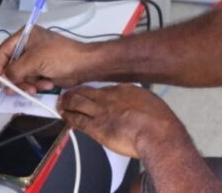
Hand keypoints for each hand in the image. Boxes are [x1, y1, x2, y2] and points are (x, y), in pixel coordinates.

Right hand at [0, 26, 92, 93]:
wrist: (84, 65)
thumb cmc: (61, 56)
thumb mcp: (34, 61)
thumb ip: (15, 70)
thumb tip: (3, 79)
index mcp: (25, 36)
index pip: (4, 51)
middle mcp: (28, 47)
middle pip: (11, 66)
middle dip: (16, 79)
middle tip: (17, 90)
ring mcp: (35, 59)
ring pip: (21, 76)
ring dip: (28, 84)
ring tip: (38, 86)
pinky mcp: (42, 70)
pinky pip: (31, 81)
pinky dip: (37, 85)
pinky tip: (47, 83)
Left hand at [58, 84, 187, 159]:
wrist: (156, 133)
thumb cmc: (159, 121)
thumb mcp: (151, 102)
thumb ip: (140, 101)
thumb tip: (139, 105)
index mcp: (124, 90)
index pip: (104, 88)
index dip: (94, 90)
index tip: (91, 92)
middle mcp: (109, 98)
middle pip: (86, 91)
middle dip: (75, 92)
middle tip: (68, 93)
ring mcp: (101, 111)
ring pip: (77, 103)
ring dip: (67, 102)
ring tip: (61, 102)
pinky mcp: (96, 128)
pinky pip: (77, 120)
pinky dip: (68, 116)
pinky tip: (64, 115)